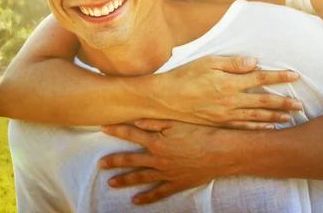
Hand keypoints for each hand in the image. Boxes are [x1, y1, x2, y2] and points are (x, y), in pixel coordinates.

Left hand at [99, 119, 236, 204]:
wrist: (222, 152)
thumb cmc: (201, 133)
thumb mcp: (177, 122)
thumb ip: (154, 122)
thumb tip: (136, 121)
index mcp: (156, 141)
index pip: (130, 134)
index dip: (116, 130)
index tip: (102, 128)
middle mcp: (158, 159)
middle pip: (130, 160)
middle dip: (113, 161)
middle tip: (100, 164)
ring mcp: (167, 173)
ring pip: (141, 178)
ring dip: (125, 180)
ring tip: (111, 183)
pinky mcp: (177, 183)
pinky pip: (159, 193)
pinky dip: (147, 198)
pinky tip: (135, 201)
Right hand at [148, 55, 301, 127]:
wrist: (165, 98)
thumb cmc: (184, 76)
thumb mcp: (207, 62)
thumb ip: (232, 63)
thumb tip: (254, 62)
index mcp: (229, 83)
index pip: (260, 78)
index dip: (279, 77)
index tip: (295, 76)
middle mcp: (230, 101)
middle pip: (264, 101)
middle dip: (284, 102)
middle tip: (300, 105)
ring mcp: (225, 115)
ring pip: (256, 117)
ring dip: (275, 117)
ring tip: (290, 117)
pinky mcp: (218, 123)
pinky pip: (243, 127)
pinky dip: (258, 128)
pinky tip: (267, 127)